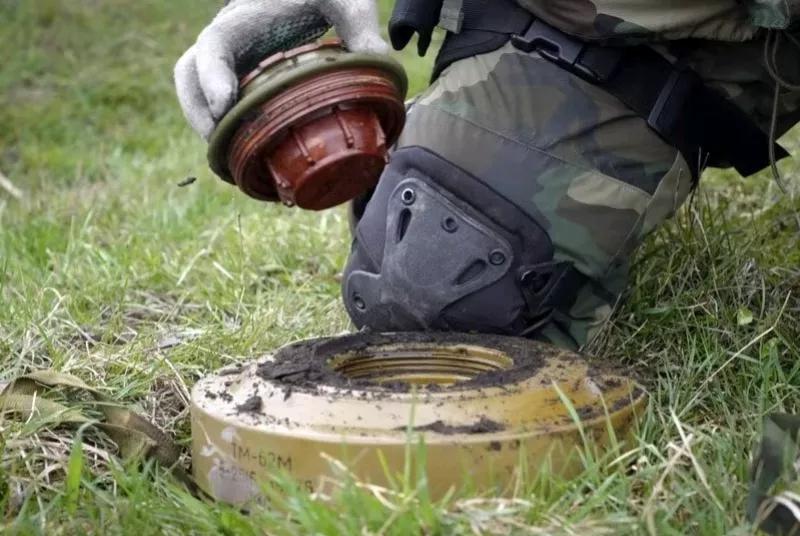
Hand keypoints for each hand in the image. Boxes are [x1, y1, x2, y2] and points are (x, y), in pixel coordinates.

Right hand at [174, 0, 388, 139]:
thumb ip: (359, 22)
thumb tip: (381, 60)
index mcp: (245, 21)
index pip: (213, 45)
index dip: (211, 77)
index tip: (225, 105)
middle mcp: (227, 41)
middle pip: (187, 74)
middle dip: (198, 113)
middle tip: (221, 146)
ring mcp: (229, 60)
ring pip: (196, 91)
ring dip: (207, 126)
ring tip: (232, 161)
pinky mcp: (237, 75)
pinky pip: (217, 100)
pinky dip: (225, 127)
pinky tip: (248, 153)